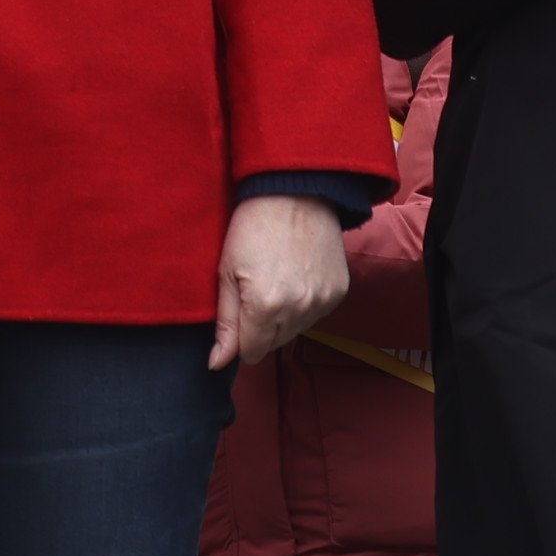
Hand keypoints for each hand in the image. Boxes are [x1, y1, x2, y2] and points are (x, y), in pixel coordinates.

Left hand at [204, 192, 352, 373]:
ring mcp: (322, 301)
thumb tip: (216, 363)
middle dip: (263, 328)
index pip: (251, 353)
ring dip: (286, 316)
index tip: (240, 312)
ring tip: (278, 278)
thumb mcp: (227, 271)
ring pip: (297, 330)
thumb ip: (225, 323)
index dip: (241, 338)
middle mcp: (298, 310)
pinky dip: (306, 302)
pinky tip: (297, 274)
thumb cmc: (252, 226)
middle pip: (275, 344)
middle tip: (257, 289)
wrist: (295, 192)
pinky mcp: (339, 290)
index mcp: (265, 308)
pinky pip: (317, 313)